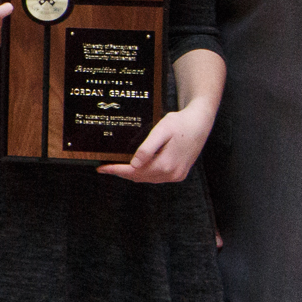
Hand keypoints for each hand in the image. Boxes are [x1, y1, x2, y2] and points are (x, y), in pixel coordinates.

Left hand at [99, 100, 215, 183]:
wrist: (200, 123)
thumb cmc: (180, 123)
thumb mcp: (161, 131)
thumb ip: (147, 148)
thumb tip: (134, 164)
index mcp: (166, 164)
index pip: (134, 171)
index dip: (116, 170)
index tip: (100, 168)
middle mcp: (171, 174)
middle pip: (140, 177)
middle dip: (121, 173)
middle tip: (104, 166)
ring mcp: (176, 176)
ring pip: (148, 178)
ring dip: (132, 174)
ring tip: (116, 167)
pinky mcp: (179, 174)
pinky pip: (156, 177)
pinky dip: (144, 174)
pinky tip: (136, 167)